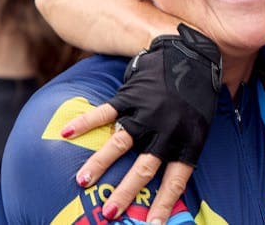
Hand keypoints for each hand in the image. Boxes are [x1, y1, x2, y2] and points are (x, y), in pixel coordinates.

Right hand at [60, 24, 221, 221]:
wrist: (191, 55)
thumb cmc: (195, 95)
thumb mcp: (198, 125)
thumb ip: (181, 150)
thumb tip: (167, 180)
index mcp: (187, 142)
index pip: (175, 181)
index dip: (162, 205)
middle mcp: (167, 131)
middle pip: (143, 170)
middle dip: (124, 194)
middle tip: (109, 214)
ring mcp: (147, 113)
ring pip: (120, 144)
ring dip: (99, 164)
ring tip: (82, 182)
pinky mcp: (131, 96)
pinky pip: (104, 113)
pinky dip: (84, 123)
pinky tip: (65, 132)